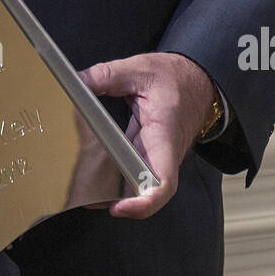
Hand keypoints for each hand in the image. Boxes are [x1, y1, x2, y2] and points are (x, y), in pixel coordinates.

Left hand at [79, 52, 216, 219]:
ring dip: (115, 191)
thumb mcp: (140, 69)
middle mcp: (162, 154)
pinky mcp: (147, 154)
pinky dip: (115, 176)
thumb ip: (107, 75)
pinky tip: (93, 171)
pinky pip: (133, 172)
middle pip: (145, 192)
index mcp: (163, 135)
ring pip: (137, 185)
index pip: (163, 182)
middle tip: (88, 199)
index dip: (143, 203)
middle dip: (119, 202)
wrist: (196, 80)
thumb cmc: (175, 78)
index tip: (118, 206)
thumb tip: (78, 81)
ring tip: (85, 189)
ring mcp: (156, 157)